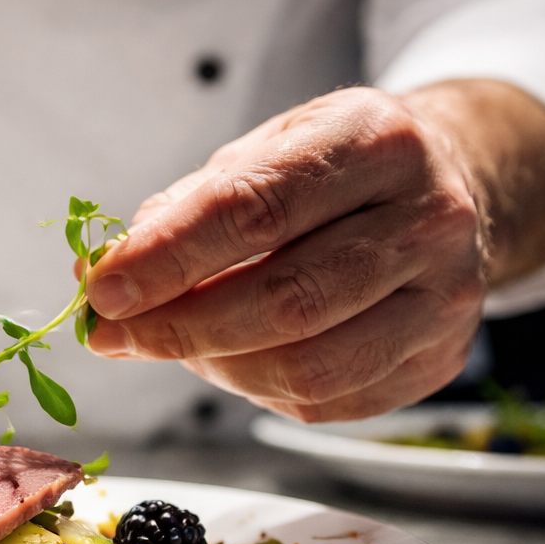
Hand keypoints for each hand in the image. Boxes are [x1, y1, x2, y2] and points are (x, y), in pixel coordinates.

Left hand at [84, 81, 544, 420]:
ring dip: (215, 366)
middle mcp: (427, 218)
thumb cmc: (336, 173)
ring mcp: (444, 296)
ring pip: (308, 366)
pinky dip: (258, 390)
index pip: (255, 209)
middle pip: (285, 299)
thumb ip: (184, 211)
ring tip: (172, 344)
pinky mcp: (438, 359)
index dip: (168, 257)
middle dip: (179, 326)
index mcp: (376, 141)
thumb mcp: (265, 153)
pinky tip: (233, 359)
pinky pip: (327, 402)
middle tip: (113, 334)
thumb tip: (99, 275)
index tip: (103, 288)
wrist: (445, 190)